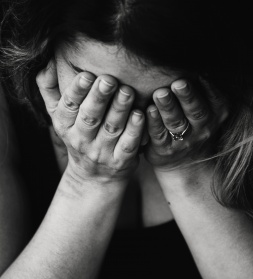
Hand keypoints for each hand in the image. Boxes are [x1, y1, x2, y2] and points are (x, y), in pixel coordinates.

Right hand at [36, 60, 144, 183]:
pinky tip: (140, 114)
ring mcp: (102, 152)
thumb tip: (46, 61)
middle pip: (90, 117)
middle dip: (99, 97)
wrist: (94, 177)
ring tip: (128, 91)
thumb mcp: (59, 116)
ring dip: (120, 109)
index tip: (86, 74)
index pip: (69, 106)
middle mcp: (81, 139)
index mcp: (64, 125)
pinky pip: (128, 144)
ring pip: (111, 128)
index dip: (77, 91)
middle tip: (109, 79)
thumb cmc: (79, 135)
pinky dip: (135, 130)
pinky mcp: (121, 161)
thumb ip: (50, 89)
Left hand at [144, 77, 227, 172]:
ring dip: (168, 107)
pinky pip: (158, 134)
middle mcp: (204, 127)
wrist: (187, 161)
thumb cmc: (195, 122)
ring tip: (160, 94)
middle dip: (187, 96)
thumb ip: (204, 86)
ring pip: (176, 122)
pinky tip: (146, 110)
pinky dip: (153, 122)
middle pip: (196, 110)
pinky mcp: (165, 149)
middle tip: (179, 83)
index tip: (199, 71)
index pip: (214, 97)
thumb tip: (194, 52)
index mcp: (217, 112)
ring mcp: (185, 140)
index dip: (207, 85)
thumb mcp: (208, 107)